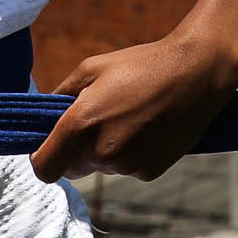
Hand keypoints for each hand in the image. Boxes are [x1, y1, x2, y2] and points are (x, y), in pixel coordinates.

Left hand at [30, 0, 237, 183]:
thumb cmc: (141, 65)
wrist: (196, 73)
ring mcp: (127, 166)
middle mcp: (101, 152)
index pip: (43, 168)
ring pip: (101, 169)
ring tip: (129, 118)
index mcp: (80, 124)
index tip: (48, 147)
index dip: (41, 159)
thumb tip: (43, 115)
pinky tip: (147, 129)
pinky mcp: (150, 172)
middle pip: (71, 170)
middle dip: (75, 152)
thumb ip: (61, 95)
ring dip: (105, 152)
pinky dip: (131, 155)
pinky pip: (128, 170)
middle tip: (95, 123)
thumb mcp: (92, 68)